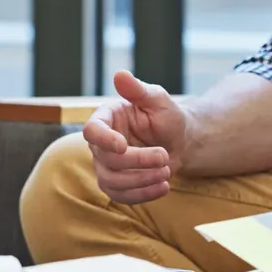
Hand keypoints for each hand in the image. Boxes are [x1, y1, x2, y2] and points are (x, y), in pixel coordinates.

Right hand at [84, 70, 188, 204]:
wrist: (179, 142)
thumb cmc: (166, 117)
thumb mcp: (157, 99)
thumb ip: (138, 90)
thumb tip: (120, 74)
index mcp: (107, 118)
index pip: (92, 131)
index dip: (103, 140)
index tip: (122, 145)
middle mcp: (101, 144)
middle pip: (106, 160)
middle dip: (137, 161)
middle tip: (164, 156)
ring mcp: (107, 166)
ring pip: (111, 182)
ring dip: (141, 180)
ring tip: (167, 171)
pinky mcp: (117, 185)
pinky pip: (121, 197)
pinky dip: (144, 195)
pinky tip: (164, 187)